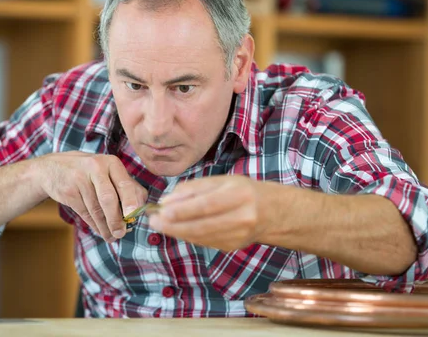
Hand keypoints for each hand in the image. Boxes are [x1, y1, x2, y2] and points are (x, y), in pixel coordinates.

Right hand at [35, 152, 146, 241]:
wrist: (53, 168)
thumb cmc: (90, 172)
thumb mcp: (108, 172)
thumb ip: (126, 187)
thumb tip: (139, 211)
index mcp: (111, 162)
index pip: (124, 184)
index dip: (130, 202)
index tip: (133, 216)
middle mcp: (96, 168)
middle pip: (108, 198)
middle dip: (116, 219)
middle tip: (121, 233)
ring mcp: (80, 179)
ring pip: (96, 209)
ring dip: (105, 226)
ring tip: (112, 237)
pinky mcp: (68, 191)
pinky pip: (85, 213)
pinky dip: (94, 225)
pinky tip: (100, 230)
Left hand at [148, 175, 270, 250]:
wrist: (274, 213)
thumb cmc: (244, 191)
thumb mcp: (222, 181)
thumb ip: (195, 189)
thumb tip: (167, 200)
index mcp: (239, 195)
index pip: (205, 205)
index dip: (181, 210)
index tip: (161, 211)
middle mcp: (241, 216)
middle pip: (201, 225)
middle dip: (174, 225)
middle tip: (154, 221)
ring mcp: (238, 235)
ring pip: (200, 236)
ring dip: (177, 232)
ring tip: (160, 225)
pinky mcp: (233, 246)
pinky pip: (205, 242)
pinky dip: (189, 236)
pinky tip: (178, 230)